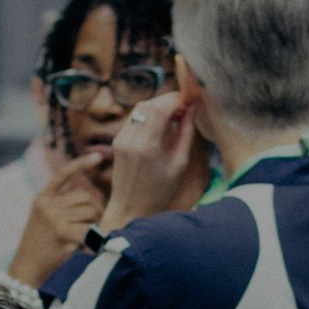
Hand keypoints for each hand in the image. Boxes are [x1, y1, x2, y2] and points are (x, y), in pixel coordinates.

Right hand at [7, 152, 108, 287]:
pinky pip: (89, 230)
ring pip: (90, 213)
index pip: (63, 174)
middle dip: (96, 211)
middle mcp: (47, 205)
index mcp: (42, 198)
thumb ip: (61, 206)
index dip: (81, 164)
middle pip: (86, 197)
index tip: (98, 157)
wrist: (26, 269)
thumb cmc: (38, 247)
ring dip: (94, 226)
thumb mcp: (43, 219)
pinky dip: (93, 240)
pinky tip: (88, 248)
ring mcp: (54, 218)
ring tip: (86, 239)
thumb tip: (92, 199)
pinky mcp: (62, 233)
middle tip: (94, 226)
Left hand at [101, 92, 202, 231]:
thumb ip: (186, 133)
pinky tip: (160, 123)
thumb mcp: (179, 163)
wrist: (130, 208)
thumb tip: (192, 109)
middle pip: (149, 103)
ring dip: (158, 105)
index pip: (160, 107)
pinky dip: (148, 115)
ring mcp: (121, 139)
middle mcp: (130, 139)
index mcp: (147, 146)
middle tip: (183, 107)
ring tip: (174, 114)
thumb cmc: (159, 191)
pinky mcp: (117, 141)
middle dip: (168, 100)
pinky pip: (134, 118)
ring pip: (140, 108)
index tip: (188, 103)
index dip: (176, 100)